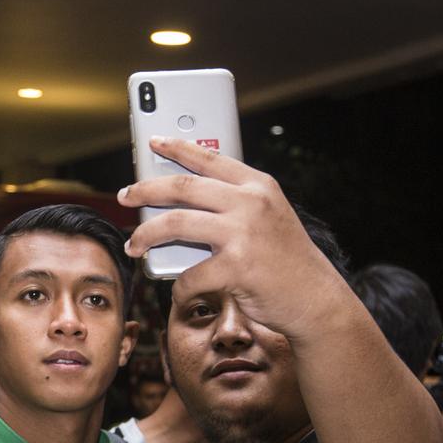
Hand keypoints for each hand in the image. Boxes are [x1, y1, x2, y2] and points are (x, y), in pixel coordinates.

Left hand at [118, 137, 347, 340]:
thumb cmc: (289, 263)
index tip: (153, 142)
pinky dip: (179, 287)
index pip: (209, 157)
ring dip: (146, 235)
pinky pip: (190, 275)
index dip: (176, 147)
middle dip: (145, 189)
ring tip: (134, 245)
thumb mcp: (271, 219)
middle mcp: (251, 203)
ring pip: (175, 224)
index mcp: (259, 186)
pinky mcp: (236, 267)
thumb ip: (236, 205)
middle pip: (182, 187)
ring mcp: (243, 234)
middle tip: (125, 195)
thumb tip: (184, 206)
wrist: (317, 299)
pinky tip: (179, 292)